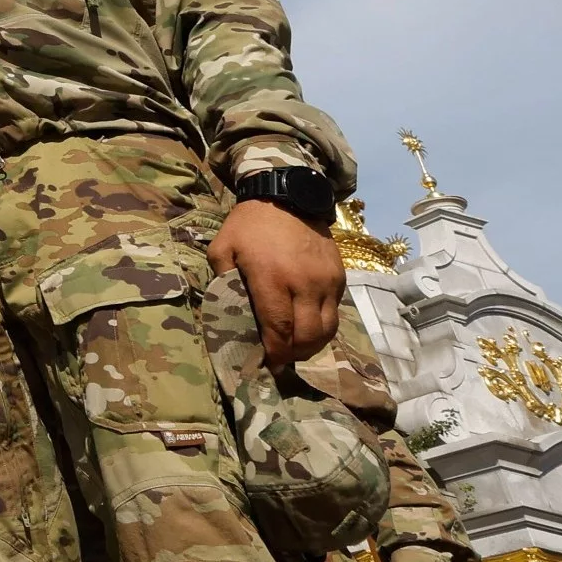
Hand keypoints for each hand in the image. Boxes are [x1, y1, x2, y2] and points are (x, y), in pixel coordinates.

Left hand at [208, 199, 343, 364]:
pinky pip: (335, 312)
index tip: (268, 365)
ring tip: (296, 349)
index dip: (275, 352)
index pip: (279, 327)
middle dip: (294, 354)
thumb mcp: (223, 248)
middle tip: (281, 360)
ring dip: (312, 345)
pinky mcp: (339, 277)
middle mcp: (304, 282)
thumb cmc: (249, 225)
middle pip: (307, 335)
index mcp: (272, 277)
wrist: (288, 196)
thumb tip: (229, 313)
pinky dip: (323, 326)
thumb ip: (222, 281)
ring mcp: (326, 280)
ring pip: (327, 328)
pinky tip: (308, 327)